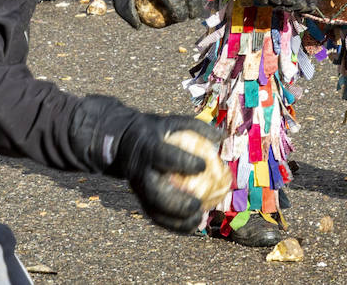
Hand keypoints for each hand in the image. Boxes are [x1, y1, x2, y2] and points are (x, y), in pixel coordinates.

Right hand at [117, 115, 222, 232]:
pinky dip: (173, 225)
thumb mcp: (172, 122)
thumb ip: (196, 127)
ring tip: (199, 218)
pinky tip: (193, 225)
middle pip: (154, 193)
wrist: (124, 144)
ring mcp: (138, 189)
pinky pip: (156, 217)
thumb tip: (223, 136)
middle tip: (198, 204)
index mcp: (147, 149)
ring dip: (176, 220)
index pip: (163, 156)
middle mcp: (140, 172)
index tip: (203, 166)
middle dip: (176, 203)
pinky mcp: (141, 200)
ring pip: (154, 210)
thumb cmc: (155, 131)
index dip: (182, 162)